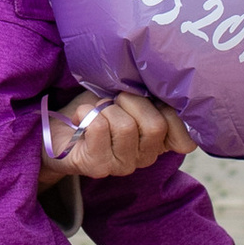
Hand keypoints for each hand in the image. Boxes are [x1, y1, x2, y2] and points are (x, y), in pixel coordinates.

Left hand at [46, 87, 196, 176]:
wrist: (58, 125)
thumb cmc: (98, 107)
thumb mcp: (130, 94)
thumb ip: (152, 93)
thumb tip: (164, 78)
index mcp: (159, 142)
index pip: (185, 140)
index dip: (171, 113)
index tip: (149, 97)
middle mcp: (145, 158)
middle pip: (155, 126)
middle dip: (132, 101)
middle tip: (115, 100)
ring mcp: (122, 165)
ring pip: (126, 127)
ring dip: (106, 108)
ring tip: (96, 110)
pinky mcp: (97, 166)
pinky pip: (99, 129)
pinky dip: (87, 112)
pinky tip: (81, 117)